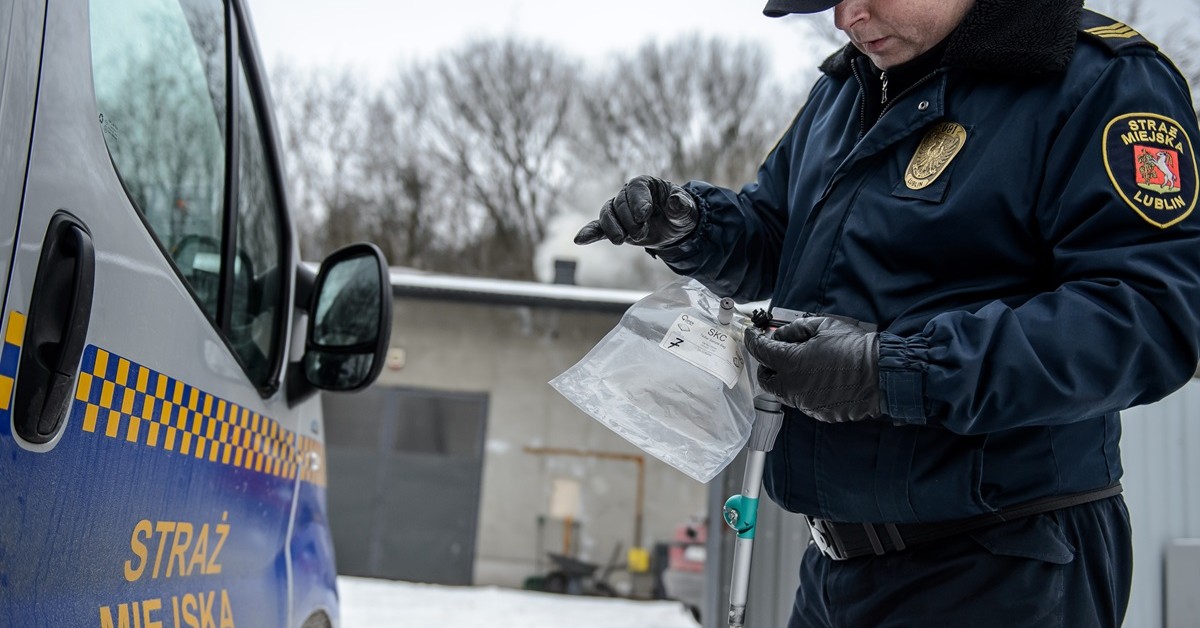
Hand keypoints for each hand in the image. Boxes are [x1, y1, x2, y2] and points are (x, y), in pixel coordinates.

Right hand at [573, 175, 697, 247]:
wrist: (675, 230)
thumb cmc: (681, 214)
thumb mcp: (687, 211)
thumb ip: (682, 206)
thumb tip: (675, 202)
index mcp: (646, 184)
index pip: (636, 188)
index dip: (638, 201)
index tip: (644, 215)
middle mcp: (629, 195)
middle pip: (620, 204)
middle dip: (629, 221)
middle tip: (641, 233)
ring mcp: (620, 211)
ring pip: (607, 215)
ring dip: (612, 228)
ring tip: (621, 240)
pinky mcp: (615, 226)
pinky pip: (599, 228)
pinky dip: (590, 233)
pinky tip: (580, 239)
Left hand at [744, 317, 882, 422]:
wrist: (881, 375)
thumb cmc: (855, 349)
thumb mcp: (822, 327)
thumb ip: (794, 330)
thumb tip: (780, 335)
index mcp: (790, 364)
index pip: (760, 352)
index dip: (753, 340)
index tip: (752, 335)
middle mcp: (793, 387)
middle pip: (766, 379)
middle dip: (766, 366)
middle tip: (775, 353)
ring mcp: (805, 403)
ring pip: (785, 392)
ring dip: (786, 378)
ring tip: (802, 364)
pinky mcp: (818, 412)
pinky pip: (803, 400)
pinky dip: (804, 389)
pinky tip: (819, 378)